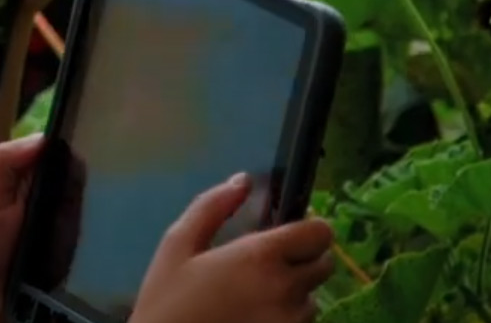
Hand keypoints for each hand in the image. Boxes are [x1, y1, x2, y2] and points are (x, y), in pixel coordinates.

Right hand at [134, 176, 335, 322]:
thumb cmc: (167, 301)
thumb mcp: (177, 246)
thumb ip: (212, 207)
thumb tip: (243, 180)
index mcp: (261, 257)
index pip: (320, 233)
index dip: (308, 230)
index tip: (286, 234)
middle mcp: (286, 290)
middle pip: (324, 265)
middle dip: (303, 260)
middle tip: (269, 266)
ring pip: (313, 299)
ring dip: (295, 294)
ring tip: (257, 298)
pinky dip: (286, 319)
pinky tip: (254, 318)